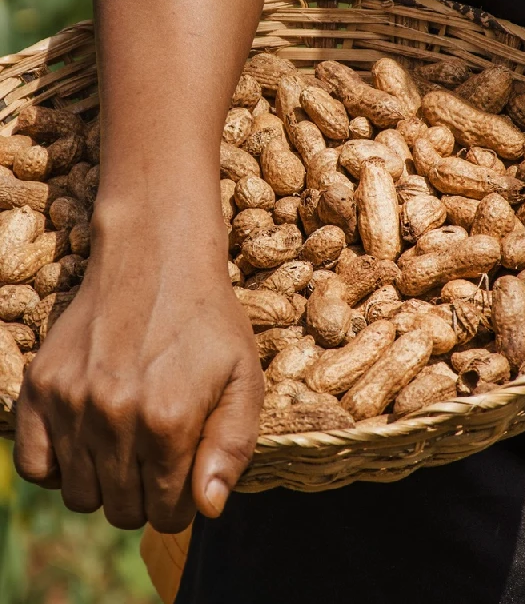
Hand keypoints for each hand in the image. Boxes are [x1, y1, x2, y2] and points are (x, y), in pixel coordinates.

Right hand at [13, 213, 263, 532]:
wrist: (157, 258)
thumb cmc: (208, 320)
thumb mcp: (244, 376)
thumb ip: (232, 446)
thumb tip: (208, 508)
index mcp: (169, 421)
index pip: (168, 511)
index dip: (183, 501)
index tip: (187, 477)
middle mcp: (113, 418)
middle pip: (122, 510)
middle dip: (147, 497)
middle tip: (160, 460)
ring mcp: (70, 403)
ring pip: (80, 497)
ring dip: (106, 484)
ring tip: (128, 446)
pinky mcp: (40, 387)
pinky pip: (34, 466)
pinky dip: (59, 467)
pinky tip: (88, 440)